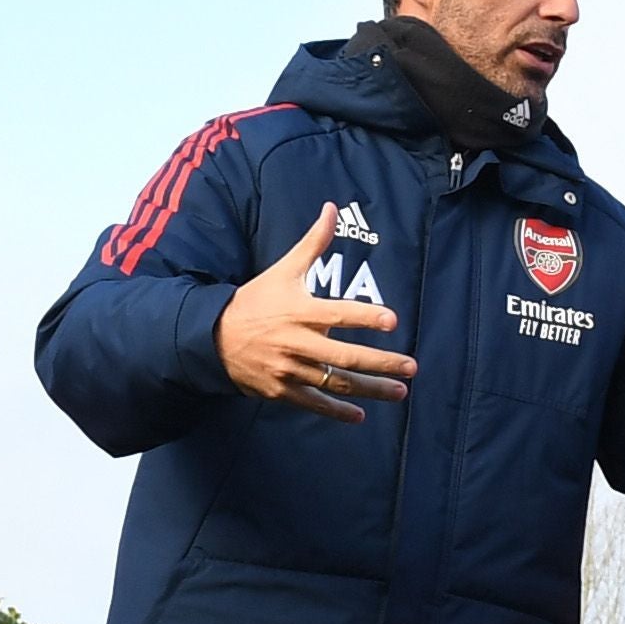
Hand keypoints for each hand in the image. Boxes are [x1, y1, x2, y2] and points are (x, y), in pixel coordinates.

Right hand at [216, 204, 415, 421]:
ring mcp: (289, 369)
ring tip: (400, 392)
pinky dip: (337, 411)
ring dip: (371, 390)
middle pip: (345, 357)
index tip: (393, 321)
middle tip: (412, 366)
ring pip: (336, 383)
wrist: (212, 337)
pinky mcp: (281, 391)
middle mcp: (296, 342)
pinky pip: (314, 404)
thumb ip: (312, 243)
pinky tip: (360, 415)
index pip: (338, 315)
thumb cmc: (255, 300)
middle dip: (382, 363)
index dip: (366, 317)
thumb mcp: (283, 270)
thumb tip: (330, 208)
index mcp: (299, 311)